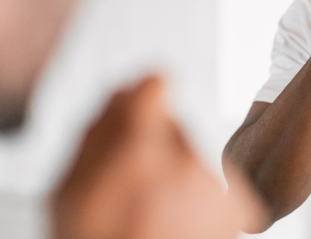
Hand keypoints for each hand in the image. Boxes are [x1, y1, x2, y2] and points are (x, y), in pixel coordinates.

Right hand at [51, 76, 264, 238]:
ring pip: (193, 157)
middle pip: (174, 126)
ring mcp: (217, 187)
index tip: (139, 107)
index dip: (143, 98)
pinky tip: (178, 225)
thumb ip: (101, 130)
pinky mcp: (240, 208)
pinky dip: (199, 198)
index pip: (156, 85)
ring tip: (154, 216)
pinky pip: (213, 184)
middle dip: (154, 145)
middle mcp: (188, 161)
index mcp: (140, 151)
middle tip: (132, 190)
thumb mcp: (70, 189)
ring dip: (176, 175)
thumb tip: (128, 88)